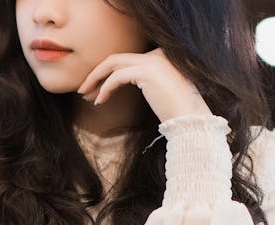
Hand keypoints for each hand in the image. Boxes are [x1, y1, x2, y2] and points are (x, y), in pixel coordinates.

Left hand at [77, 47, 212, 122]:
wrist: (191, 119)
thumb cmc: (178, 113)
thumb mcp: (162, 94)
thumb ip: (148, 85)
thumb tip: (131, 89)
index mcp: (161, 57)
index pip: (128, 61)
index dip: (108, 74)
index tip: (97, 90)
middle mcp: (157, 54)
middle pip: (117, 58)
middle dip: (97, 73)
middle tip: (84, 89)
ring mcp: (152, 61)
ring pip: (113, 63)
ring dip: (96, 78)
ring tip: (85, 94)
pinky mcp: (146, 71)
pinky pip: (117, 77)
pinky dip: (105, 88)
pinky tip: (99, 101)